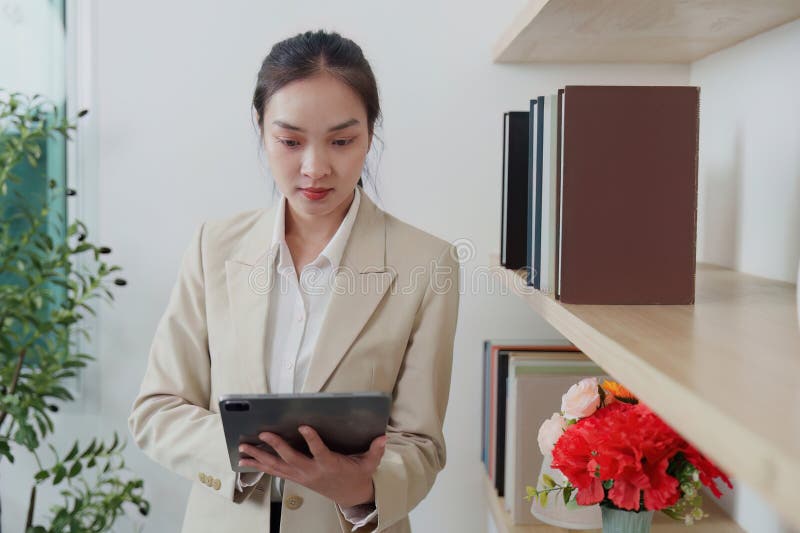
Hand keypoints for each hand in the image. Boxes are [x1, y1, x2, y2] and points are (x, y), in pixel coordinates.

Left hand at [238, 426, 387, 507]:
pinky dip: (259, 466)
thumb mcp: (368, 464)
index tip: (304, 426)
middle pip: (291, 459)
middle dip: (276, 446)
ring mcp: (301, 476)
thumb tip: (383, 438)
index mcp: (330, 465)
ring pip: (277, 466)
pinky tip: (244, 461)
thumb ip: (375, 451)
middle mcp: (312, 471)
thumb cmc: (356, 475)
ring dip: (259, 458)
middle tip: (263, 434)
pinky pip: (274, 472)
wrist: (350, 495)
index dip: (312, 440)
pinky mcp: (296, 478)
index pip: (319, 451)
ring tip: (242, 449)